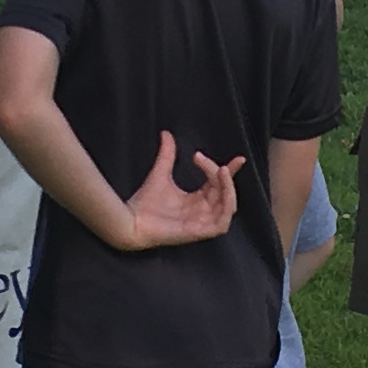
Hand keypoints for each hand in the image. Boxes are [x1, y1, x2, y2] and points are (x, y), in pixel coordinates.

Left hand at [119, 131, 244, 248]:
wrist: (129, 220)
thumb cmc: (143, 203)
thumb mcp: (160, 173)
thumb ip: (167, 155)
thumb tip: (166, 134)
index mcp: (196, 201)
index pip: (220, 186)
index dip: (231, 172)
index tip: (238, 159)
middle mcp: (202, 212)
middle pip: (224, 192)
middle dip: (221, 174)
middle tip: (202, 159)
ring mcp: (202, 224)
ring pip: (228, 206)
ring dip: (228, 188)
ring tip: (220, 171)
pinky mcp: (200, 233)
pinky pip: (222, 223)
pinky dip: (227, 205)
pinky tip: (222, 190)